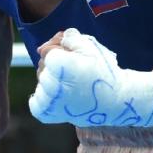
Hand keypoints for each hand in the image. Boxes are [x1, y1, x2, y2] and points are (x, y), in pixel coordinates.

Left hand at [29, 28, 152, 126]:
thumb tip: (48, 43)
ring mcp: (49, 101)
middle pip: (43, 65)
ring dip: (51, 79)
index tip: (75, 54)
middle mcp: (51, 83)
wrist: (116, 101)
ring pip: (41, 82)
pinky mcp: (49, 115)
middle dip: (56, 63)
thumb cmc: (103, 71)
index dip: (60, 48)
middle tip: (77, 68)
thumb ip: (69, 37)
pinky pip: (36, 103)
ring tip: (72, 82)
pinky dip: (43, 98)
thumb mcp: (90, 46)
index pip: (47, 50)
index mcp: (58, 64)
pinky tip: (59, 94)